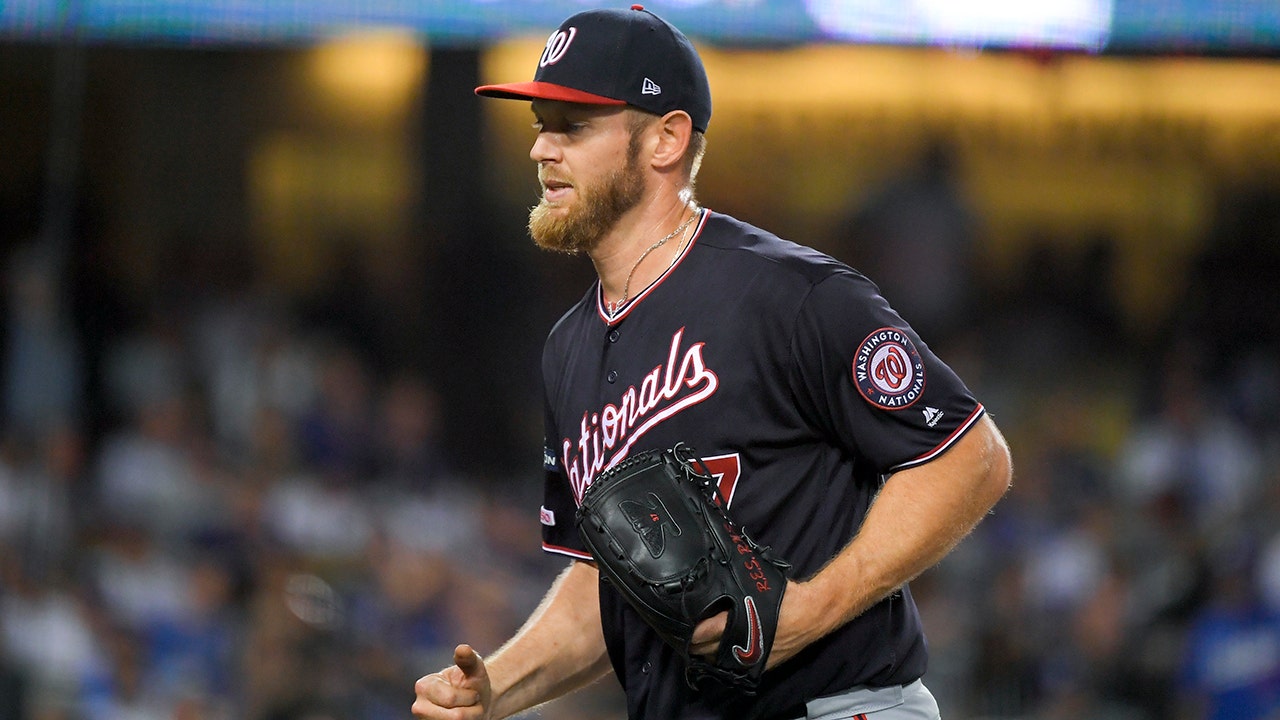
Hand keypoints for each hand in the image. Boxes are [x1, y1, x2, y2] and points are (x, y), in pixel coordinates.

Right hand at [412, 644, 492, 719]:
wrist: (476, 703)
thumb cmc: (473, 683)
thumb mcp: (474, 668)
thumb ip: (469, 659)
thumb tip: (462, 649)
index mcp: (423, 686)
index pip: (451, 699)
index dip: (470, 697)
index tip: (471, 692)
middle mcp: (419, 707)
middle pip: (456, 717)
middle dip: (472, 711)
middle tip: (471, 703)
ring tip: (468, 711)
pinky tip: (464, 719)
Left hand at [689, 580, 816, 669]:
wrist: (812, 613)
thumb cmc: (784, 596)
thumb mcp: (754, 584)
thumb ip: (733, 584)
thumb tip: (712, 578)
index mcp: (740, 622)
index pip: (704, 632)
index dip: (689, 629)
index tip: (680, 622)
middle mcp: (743, 644)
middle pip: (706, 650)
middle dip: (693, 642)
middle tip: (683, 631)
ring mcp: (751, 657)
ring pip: (717, 661)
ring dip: (706, 651)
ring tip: (696, 640)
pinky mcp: (759, 665)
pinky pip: (733, 666)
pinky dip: (722, 658)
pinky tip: (717, 650)